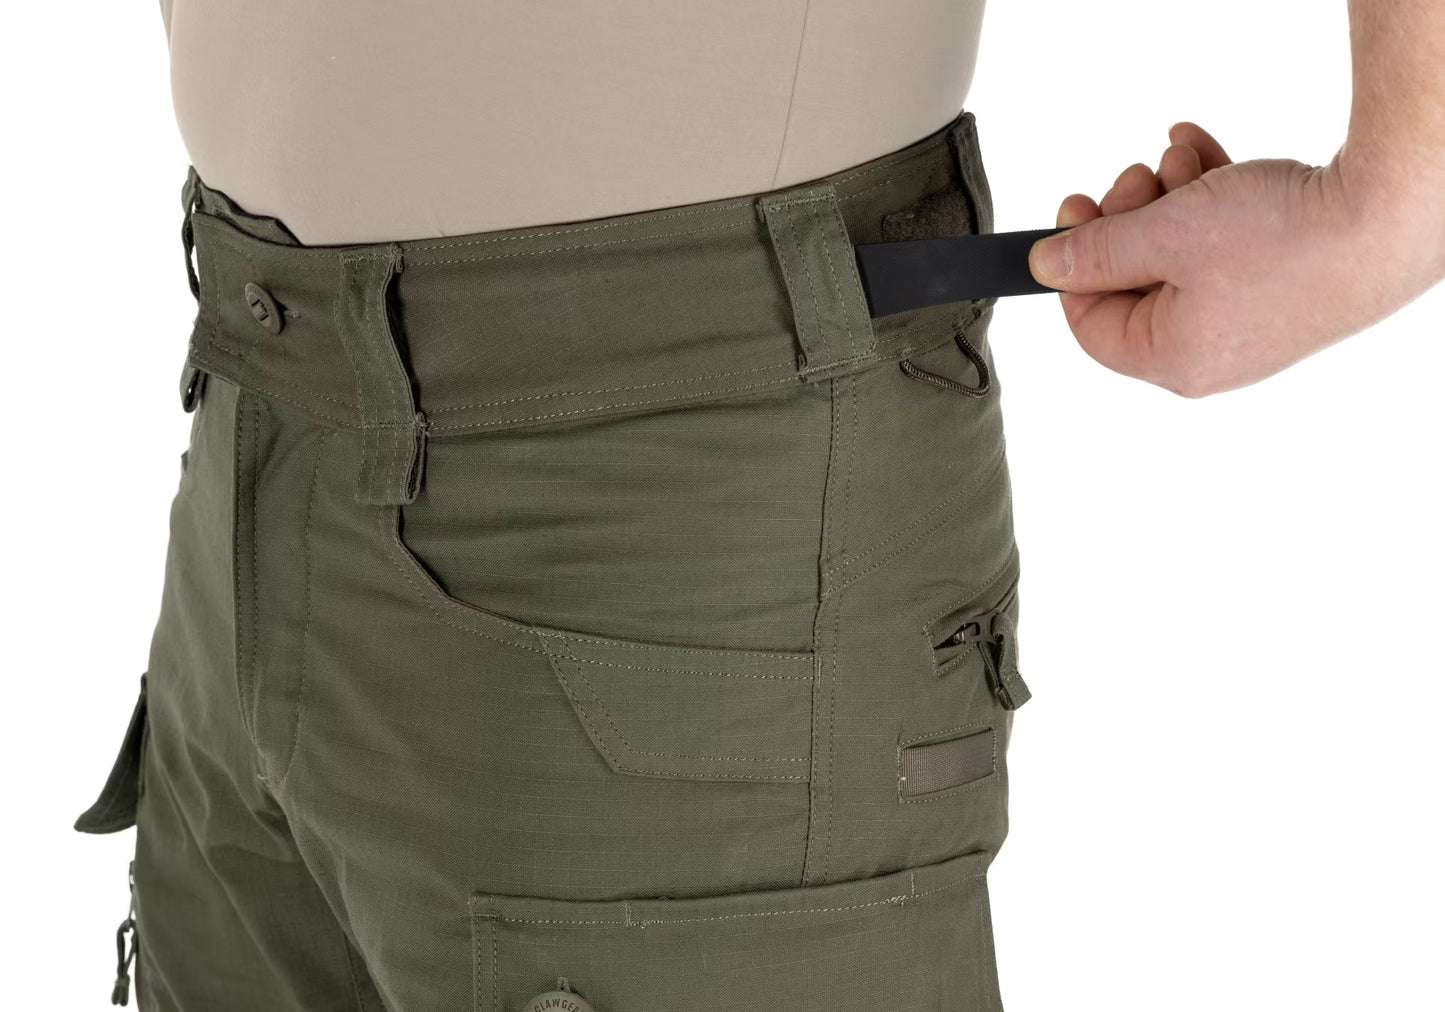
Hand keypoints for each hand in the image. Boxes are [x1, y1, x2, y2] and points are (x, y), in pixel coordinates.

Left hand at [1027, 122, 1442, 397]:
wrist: (1388, 213)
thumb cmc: (1284, 238)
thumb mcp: (1163, 235)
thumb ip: (1096, 252)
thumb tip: (1046, 265)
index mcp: (1174, 360)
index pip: (1091, 325)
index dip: (1073, 265)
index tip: (1072, 214)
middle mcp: (1211, 353)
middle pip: (1135, 285)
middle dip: (1127, 219)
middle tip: (1135, 177)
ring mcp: (1249, 321)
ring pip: (1178, 257)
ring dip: (1166, 199)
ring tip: (1175, 159)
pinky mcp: (1280, 285)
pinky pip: (1221, 246)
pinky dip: (1205, 199)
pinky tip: (1198, 151)